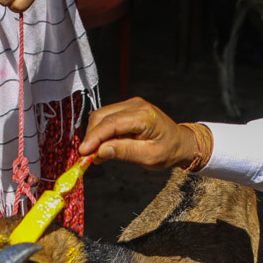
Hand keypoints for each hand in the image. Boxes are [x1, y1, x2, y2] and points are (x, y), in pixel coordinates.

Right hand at [78, 97, 200, 169]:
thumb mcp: (149, 156)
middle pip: (101, 117)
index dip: (94, 138)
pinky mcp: (126, 109)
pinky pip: (107, 118)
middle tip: (87, 158)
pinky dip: (100, 132)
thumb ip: (125, 152)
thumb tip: (100, 151)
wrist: (180, 142)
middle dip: (91, 137)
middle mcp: (135, 105)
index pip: (111, 124)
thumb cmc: (168, 151)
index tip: (83, 152)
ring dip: (94, 135)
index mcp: (144, 116)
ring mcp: (130, 105)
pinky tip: (102, 147)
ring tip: (96, 155)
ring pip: (101, 116)